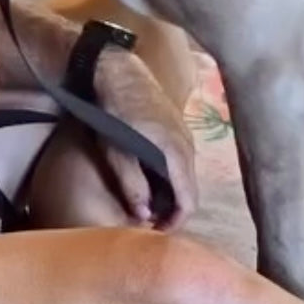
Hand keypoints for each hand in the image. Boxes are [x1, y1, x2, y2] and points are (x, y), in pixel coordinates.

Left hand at [93, 51, 196, 230]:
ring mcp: (185, 134)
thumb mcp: (116, 151)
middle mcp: (188, 145)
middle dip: (173, 210)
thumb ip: (132, 185)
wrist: (116, 70)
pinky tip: (150, 179)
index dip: (176, 222)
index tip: (155, 233)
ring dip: (171, 193)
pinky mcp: (177, 127)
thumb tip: (144, 216)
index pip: (189, 200)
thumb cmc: (112, 111)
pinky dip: (170, 176)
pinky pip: (181, 160)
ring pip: (186, 175)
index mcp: (175, 153)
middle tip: (149, 223)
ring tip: (147, 204)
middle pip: (190, 189)